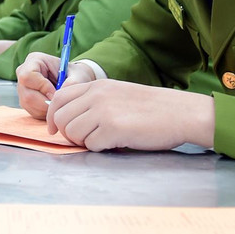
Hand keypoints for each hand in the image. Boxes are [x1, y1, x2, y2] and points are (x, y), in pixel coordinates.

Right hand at [14, 52, 95, 119]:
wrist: (73, 80)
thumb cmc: (75, 74)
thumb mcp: (78, 75)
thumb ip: (72, 83)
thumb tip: (59, 94)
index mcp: (34, 60)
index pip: (28, 76)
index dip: (42, 87)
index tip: (57, 92)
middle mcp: (23, 73)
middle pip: (27, 94)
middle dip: (45, 102)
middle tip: (60, 102)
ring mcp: (22, 88)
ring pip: (29, 104)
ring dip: (46, 109)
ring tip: (59, 103)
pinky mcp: (24, 100)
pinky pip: (32, 111)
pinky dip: (45, 113)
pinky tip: (54, 106)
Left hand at [46, 80, 214, 150]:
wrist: (181, 113)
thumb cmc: (152, 108)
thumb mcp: (119, 93)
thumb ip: (95, 100)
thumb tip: (70, 117)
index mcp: (97, 85)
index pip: (59, 98)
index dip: (53, 116)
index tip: (55, 128)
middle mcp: (97, 96)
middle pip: (61, 118)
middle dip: (67, 132)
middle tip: (85, 138)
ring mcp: (104, 111)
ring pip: (72, 132)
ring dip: (84, 141)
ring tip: (103, 140)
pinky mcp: (113, 129)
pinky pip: (91, 145)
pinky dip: (100, 148)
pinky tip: (116, 142)